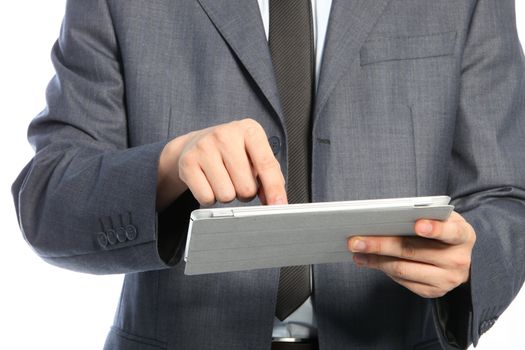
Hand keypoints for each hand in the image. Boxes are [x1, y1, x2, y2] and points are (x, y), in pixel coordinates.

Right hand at [156, 118, 286, 209]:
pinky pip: (206, 198)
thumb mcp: (254, 155)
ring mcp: (204, 147)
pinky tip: (209, 183)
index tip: (279, 206)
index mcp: (249, 130)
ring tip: (224, 180)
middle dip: (246, 192)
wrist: (195, 143)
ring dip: (228, 195)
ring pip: (226, 195)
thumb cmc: (232, 152)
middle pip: (246, 187)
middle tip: (239, 181)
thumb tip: (276, 202)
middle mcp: (226, 134)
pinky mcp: (187, 162)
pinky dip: (210, 198)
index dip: (275, 189)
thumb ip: (269, 176)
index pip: (267, 164)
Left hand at [348, 211, 475, 297]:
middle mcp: (458, 260)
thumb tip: (385, 218)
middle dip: (381, 244)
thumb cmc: (445, 232)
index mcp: (463, 236)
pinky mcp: (433, 291)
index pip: (451, 232)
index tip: (418, 225)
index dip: (435, 229)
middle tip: (356, 240)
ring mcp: (446, 280)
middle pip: (413, 251)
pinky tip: (368, 260)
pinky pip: (402, 281)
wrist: (461, 259)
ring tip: (356, 251)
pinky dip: (382, 269)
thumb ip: (424, 216)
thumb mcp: (443, 219)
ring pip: (403, 269)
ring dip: (375, 259)